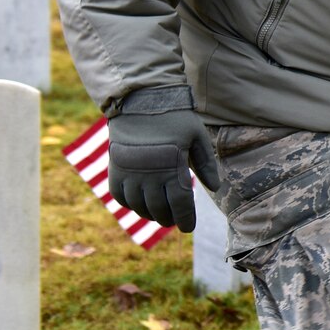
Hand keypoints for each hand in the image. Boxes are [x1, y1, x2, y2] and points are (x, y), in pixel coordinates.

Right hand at [107, 98, 220, 232]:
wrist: (141, 101)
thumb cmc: (175, 118)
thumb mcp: (197, 137)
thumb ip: (206, 164)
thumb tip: (215, 187)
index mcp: (172, 167)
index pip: (179, 203)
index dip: (185, 219)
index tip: (188, 228)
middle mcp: (148, 174)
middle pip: (159, 208)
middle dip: (169, 218)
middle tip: (175, 221)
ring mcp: (129, 172)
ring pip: (138, 206)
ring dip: (150, 214)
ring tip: (160, 215)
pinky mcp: (115, 168)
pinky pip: (119, 196)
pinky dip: (130, 204)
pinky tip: (140, 204)